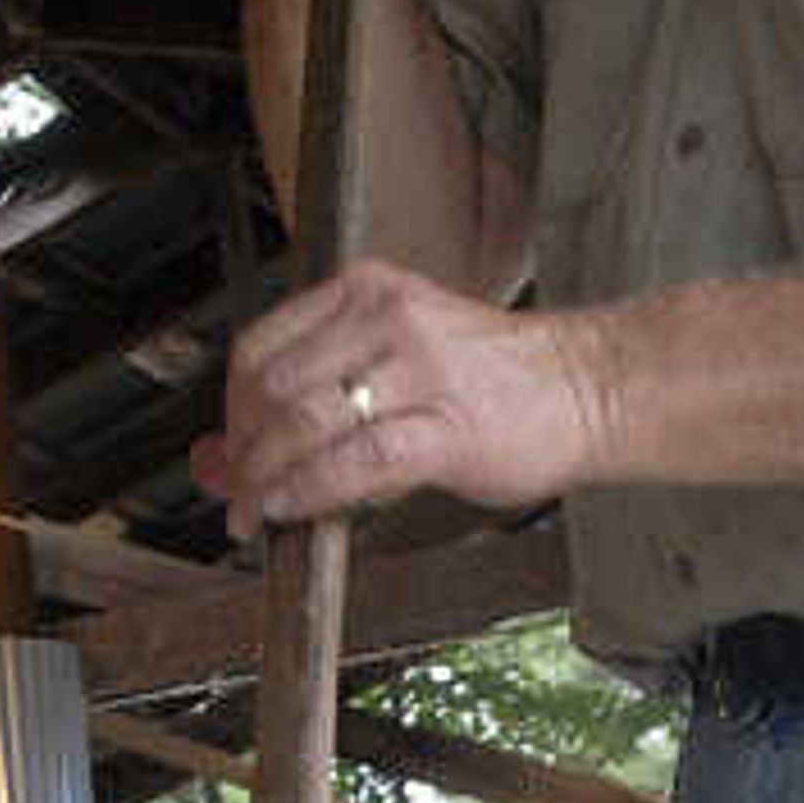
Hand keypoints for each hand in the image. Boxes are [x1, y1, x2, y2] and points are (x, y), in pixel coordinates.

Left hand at [200, 261, 608, 535]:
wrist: (588, 387)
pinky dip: (306, 490)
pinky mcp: (445, 427)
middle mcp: (385, 318)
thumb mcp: (394, 365)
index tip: (229, 450)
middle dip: (240, 450)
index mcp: (367, 291)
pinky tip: (288, 510)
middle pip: (271, 386)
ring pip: (303, 422)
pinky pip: (353, 461)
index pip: (261, 347)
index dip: (230, 409)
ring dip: (261, 476)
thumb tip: (215, 461)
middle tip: (233, 493)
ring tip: (252, 511)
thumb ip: (309, 402)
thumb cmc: (497, 382)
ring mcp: (416, 369)